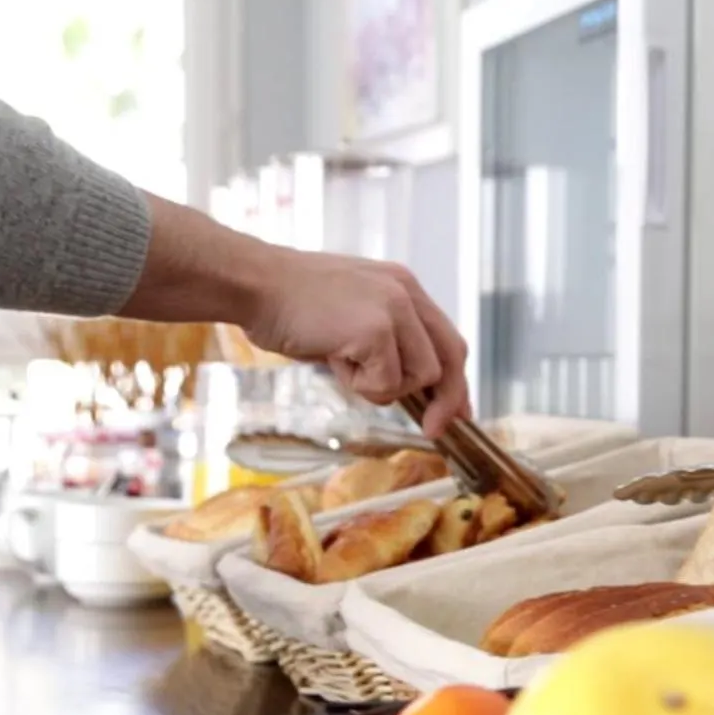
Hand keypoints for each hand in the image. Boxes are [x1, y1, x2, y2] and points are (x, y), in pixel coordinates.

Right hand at [123, 196, 471, 436]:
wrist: (256, 285)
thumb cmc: (290, 305)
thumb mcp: (350, 314)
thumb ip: (384, 338)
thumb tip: (407, 384)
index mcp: (403, 286)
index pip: (447, 339)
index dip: (456, 380)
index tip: (457, 412)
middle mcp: (406, 292)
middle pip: (449, 359)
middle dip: (445, 401)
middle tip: (432, 429)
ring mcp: (394, 308)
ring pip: (419, 377)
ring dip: (382, 386)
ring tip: (343, 362)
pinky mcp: (378, 329)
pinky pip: (386, 384)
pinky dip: (359, 385)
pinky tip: (333, 358)